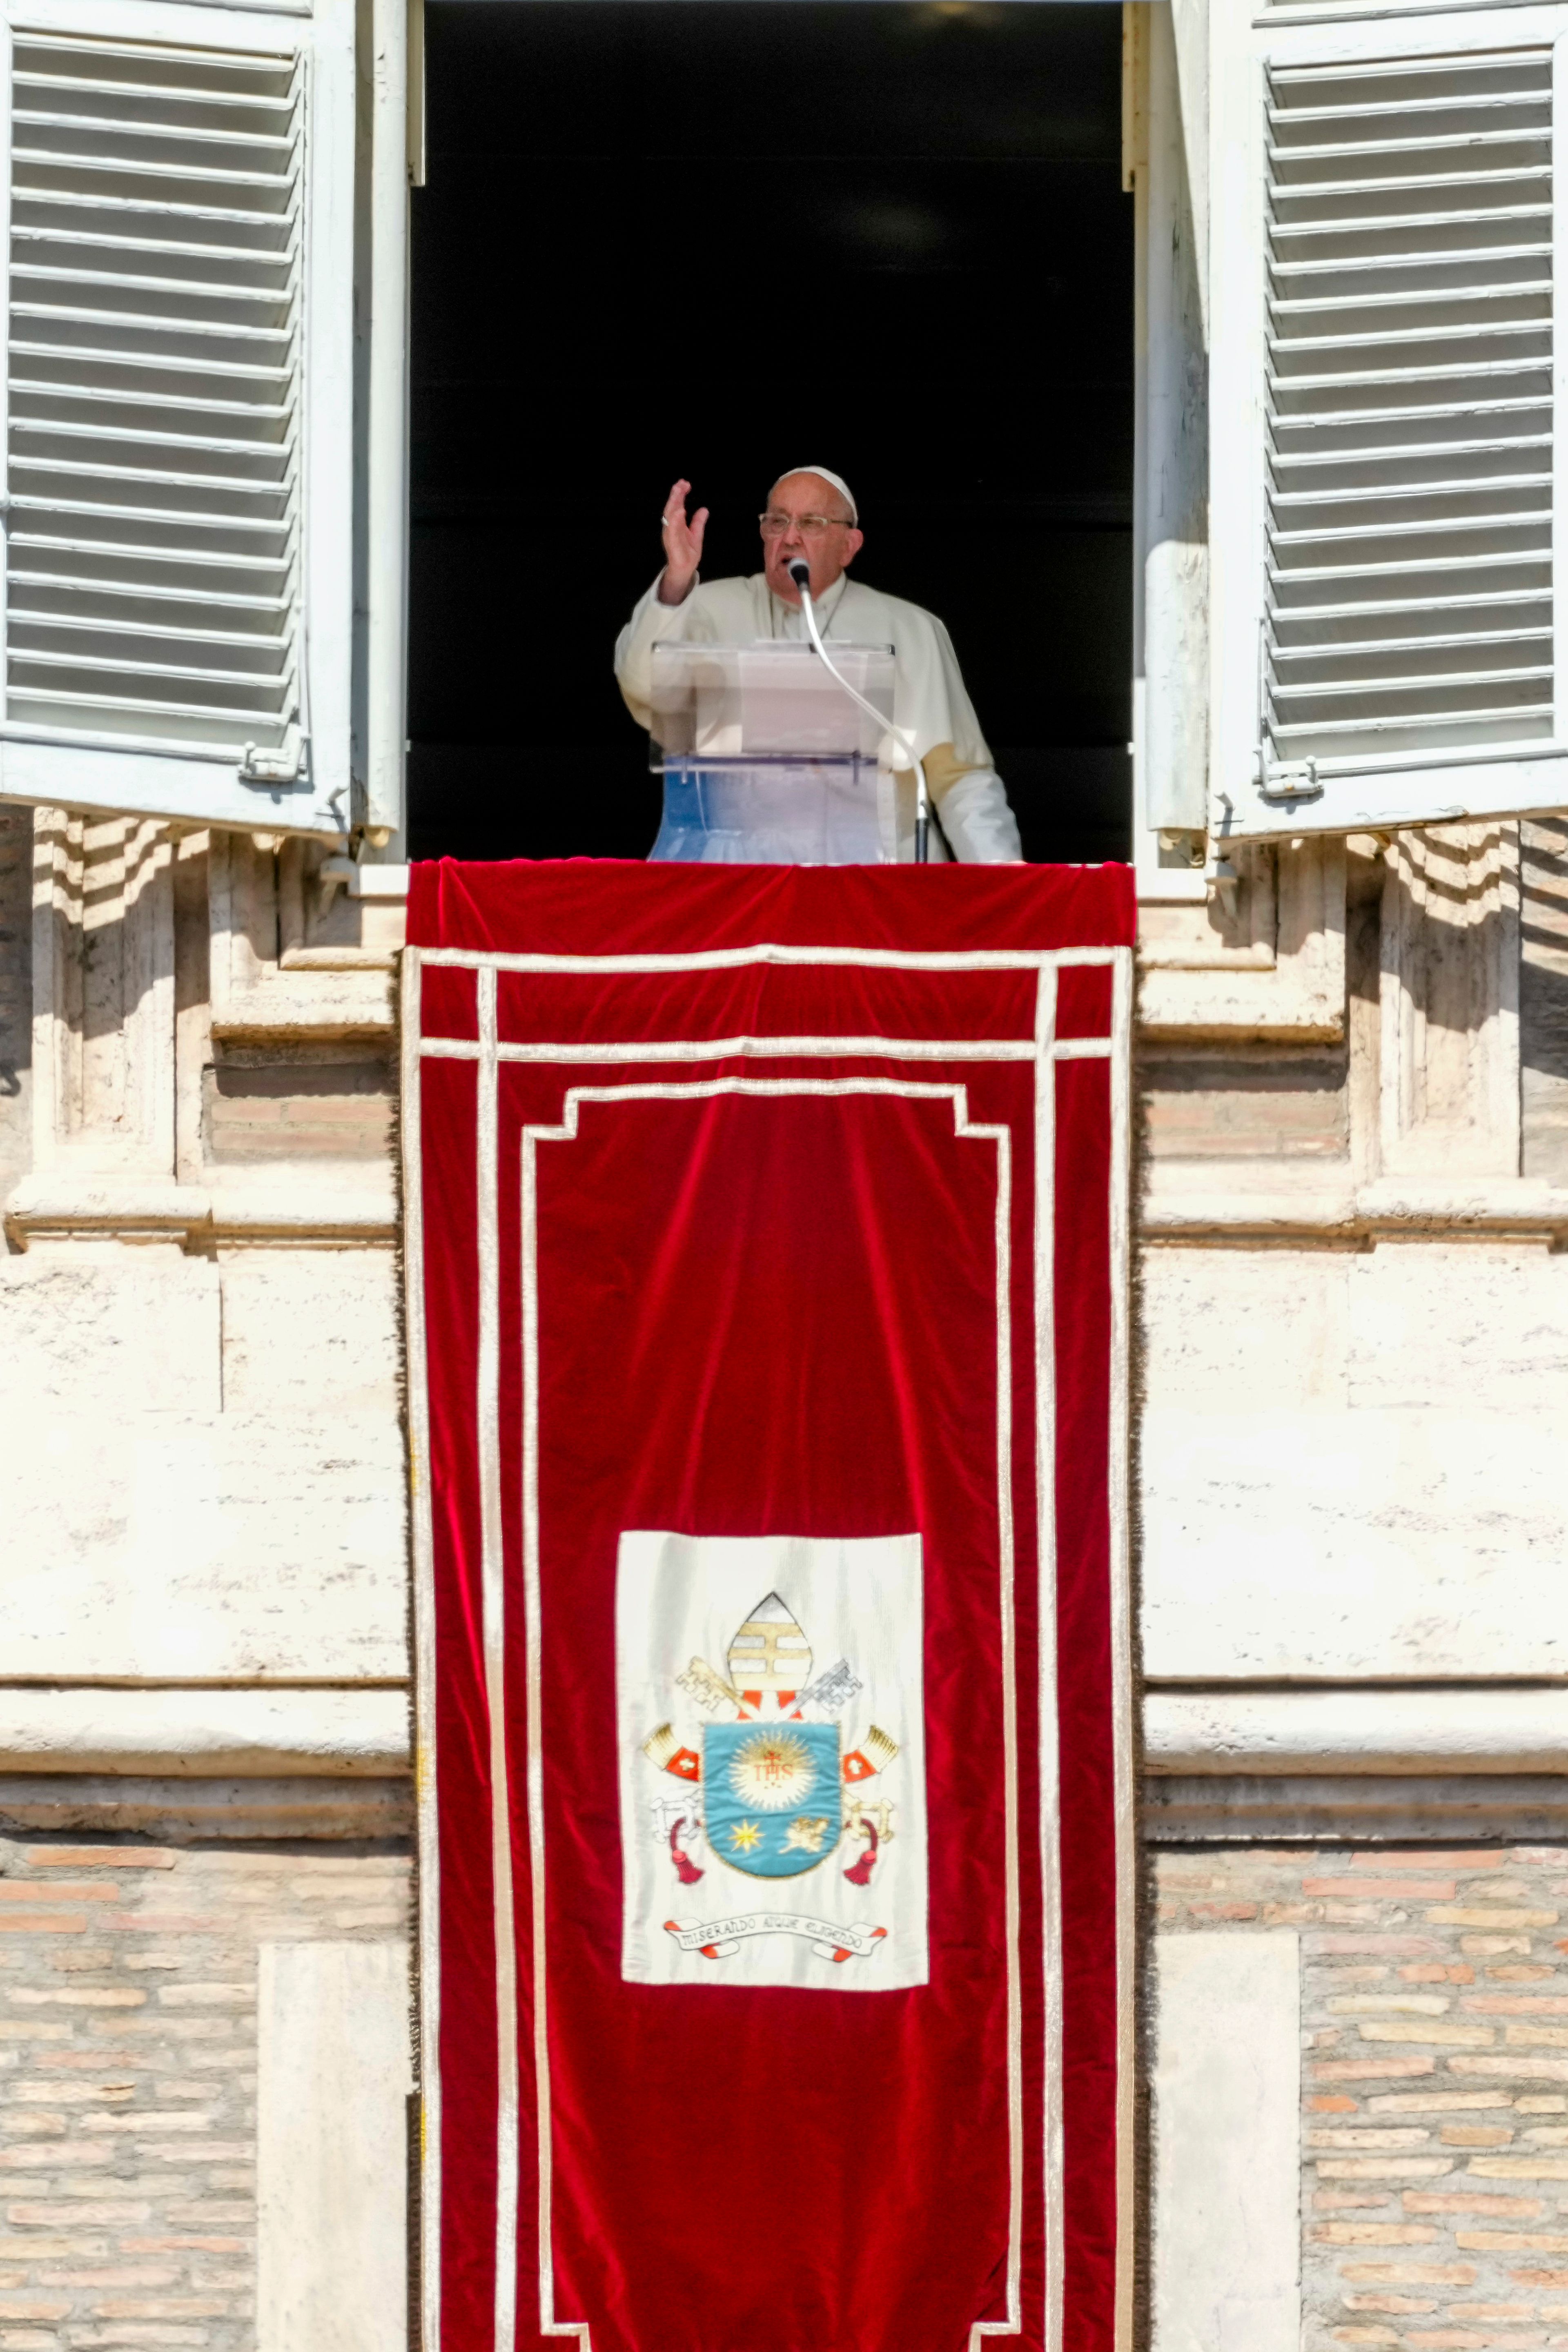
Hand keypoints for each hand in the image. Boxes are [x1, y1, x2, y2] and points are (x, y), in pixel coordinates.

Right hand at [658, 480, 706, 604]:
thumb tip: (704, 509)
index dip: (680, 494)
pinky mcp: (673, 545)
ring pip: (670, 517)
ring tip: (678, 493)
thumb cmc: (688, 553)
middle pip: (671, 508)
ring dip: (674, 504)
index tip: (685, 483)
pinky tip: (679, 512)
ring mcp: (671, 536)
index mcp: (676, 524)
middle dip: (675, 495)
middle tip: (680, 484)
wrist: (685, 570)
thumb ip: (698, 522)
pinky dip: (675, 521)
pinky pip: (673, 532)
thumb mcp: (696, 534)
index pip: (677, 505)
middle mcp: (671, 528)